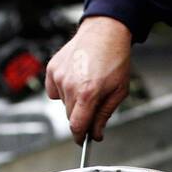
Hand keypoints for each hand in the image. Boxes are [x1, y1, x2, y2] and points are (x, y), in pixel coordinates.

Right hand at [45, 16, 132, 144]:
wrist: (104, 32)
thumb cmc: (115, 58)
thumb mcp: (119, 91)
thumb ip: (105, 115)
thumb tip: (96, 134)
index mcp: (88, 93)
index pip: (77, 126)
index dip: (80, 137)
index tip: (83, 140)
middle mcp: (70, 85)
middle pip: (70, 116)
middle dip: (82, 116)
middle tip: (94, 103)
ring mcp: (58, 76)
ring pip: (63, 103)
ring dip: (73, 101)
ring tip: (87, 83)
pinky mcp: (52, 68)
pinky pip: (54, 90)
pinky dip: (63, 89)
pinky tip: (76, 77)